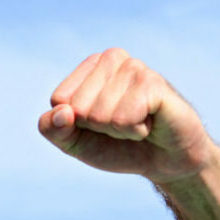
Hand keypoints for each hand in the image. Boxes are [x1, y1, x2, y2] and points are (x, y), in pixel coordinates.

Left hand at [37, 49, 215, 183]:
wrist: (167, 161)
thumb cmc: (119, 146)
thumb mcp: (75, 142)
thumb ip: (52, 129)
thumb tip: (62, 113)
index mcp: (89, 66)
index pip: (59, 100)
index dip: (76, 124)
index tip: (100, 124)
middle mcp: (111, 58)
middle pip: (78, 108)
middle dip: (99, 128)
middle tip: (124, 125)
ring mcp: (134, 67)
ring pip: (100, 115)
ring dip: (120, 130)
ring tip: (139, 123)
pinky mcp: (153, 83)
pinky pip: (124, 119)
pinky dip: (136, 131)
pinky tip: (151, 122)